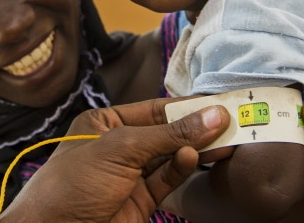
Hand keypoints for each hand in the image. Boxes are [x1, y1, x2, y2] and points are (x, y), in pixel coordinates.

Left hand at [0, 97, 229, 222]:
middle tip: (230, 121)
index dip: (184, 106)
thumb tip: (212, 116)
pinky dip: (182, 168)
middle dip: (195, 128)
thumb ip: (169, 134)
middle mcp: (118, 146)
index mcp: (103, 124)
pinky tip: (194, 158)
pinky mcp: (139, 200)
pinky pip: (166, 179)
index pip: (152, 109)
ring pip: (170, 157)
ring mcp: (130, 175)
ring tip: (223, 138)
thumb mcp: (121, 148)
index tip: (215, 103)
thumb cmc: (74, 182)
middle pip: (165, 132)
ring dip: (195, 148)